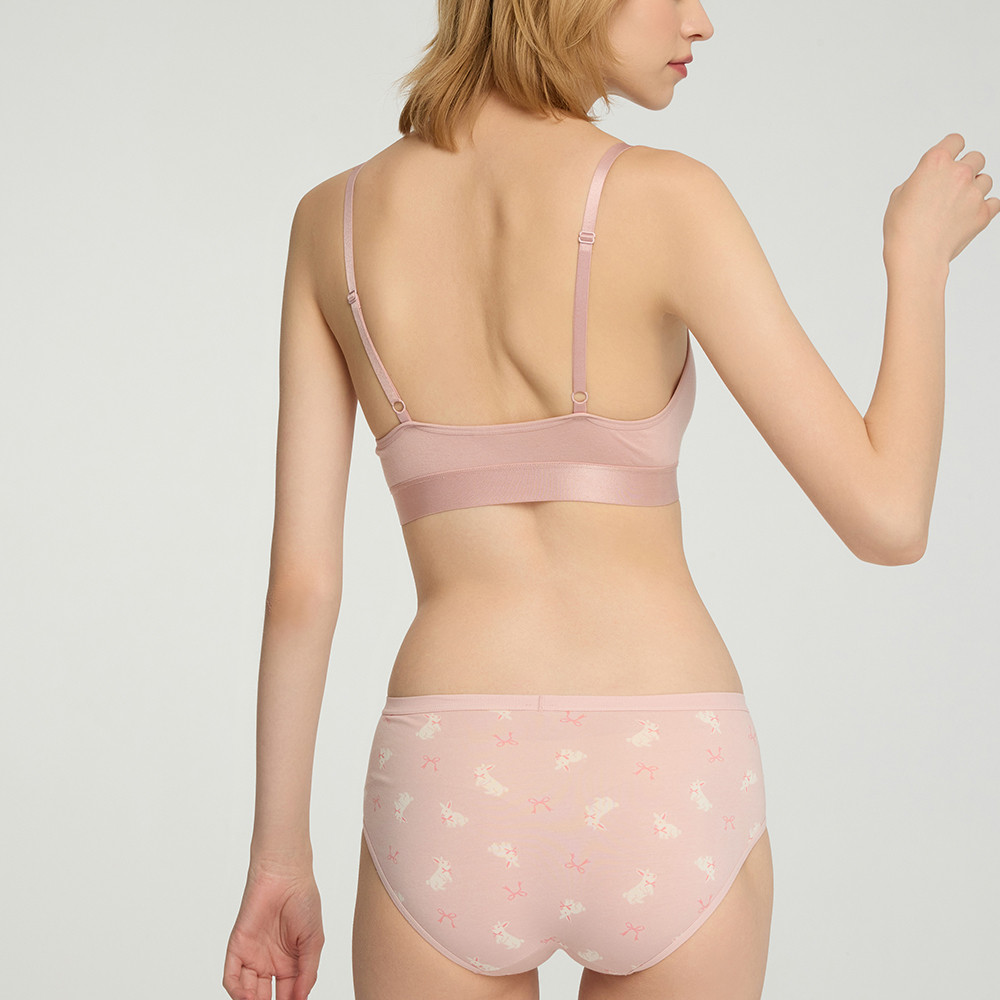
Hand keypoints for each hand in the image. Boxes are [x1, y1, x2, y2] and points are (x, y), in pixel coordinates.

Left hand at [223, 857, 323, 999]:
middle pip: (266, 997)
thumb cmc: (304, 901)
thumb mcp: (313, 941)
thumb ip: (307, 972)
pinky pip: (232, 976)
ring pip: (248, 992)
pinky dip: (237, 991)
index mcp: (290, 963)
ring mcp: (253, 956)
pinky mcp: (238, 947)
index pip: (288, 994)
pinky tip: (247, 998)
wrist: (286, 876)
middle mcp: (270, 962)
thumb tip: (301, 999)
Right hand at [883, 133, 999, 267]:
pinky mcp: (984, 213)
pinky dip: (985, 207)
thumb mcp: (899, 195)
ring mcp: (974, 192)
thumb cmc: (902, 228)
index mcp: (935, 162)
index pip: (956, 140)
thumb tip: (929, 181)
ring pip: (986, 179)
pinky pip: (994, 202)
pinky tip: (969, 215)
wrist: (916, 256)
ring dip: (976, 188)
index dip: (952, 150)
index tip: (950, 160)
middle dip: (967, 169)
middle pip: (976, 158)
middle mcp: (959, 173)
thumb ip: (920, 180)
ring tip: (958, 205)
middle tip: (953, 187)